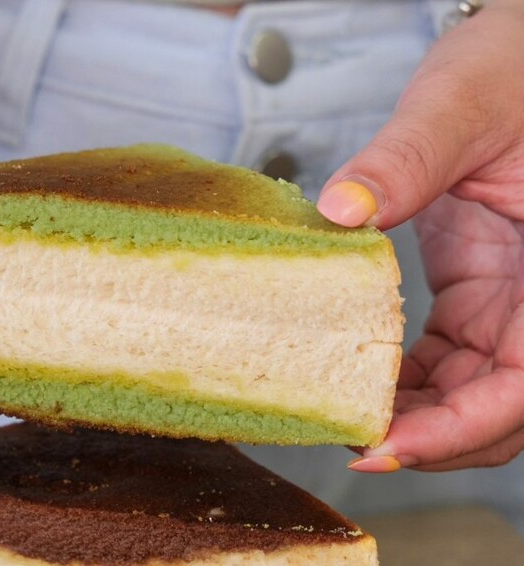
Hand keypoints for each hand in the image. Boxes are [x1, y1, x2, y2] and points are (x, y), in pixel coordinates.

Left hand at [317, 0, 523, 470]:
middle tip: (348, 441)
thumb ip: (407, 159)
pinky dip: (402, 380)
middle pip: (498, 408)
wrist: (517, 61)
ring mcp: (512, 305)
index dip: (463, 427)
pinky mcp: (478, 297)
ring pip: (470, 394)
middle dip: (429, 437)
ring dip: (410, 415)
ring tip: (339, 415)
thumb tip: (340, 209)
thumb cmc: (514, 70)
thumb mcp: (461, 105)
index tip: (388, 443)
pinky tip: (353, 376)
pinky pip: (444, 361)